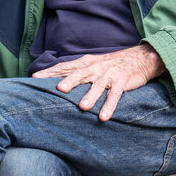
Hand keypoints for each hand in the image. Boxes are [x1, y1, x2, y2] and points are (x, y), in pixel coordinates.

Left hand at [31, 44, 165, 121]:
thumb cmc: (111, 64)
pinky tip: (103, 116)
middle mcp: (96, 67)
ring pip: (98, 85)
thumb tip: (56, 79)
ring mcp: (109, 74)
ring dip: (91, 96)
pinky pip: (115, 95)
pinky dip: (109, 105)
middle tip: (59, 89)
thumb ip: (76, 71)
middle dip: (70, 81)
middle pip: (80, 73)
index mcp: (86, 62)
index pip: (65, 66)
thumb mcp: (93, 63)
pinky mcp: (122, 81)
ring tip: (83, 107)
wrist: (140, 58)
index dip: (50, 71)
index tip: (35, 77)